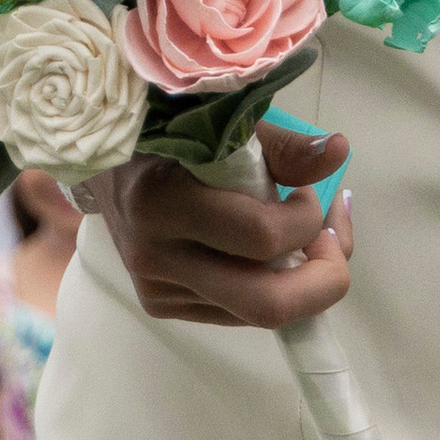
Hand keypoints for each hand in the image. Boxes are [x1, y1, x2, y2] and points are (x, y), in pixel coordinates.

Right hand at [82, 125, 352, 329]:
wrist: (101, 162)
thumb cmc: (168, 131)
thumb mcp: (222, 124)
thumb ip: (282, 146)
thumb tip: (339, 151)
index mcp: (164, 201)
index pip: (262, 237)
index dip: (306, 220)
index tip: (309, 191)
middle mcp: (156, 256)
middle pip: (267, 303)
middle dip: (323, 279)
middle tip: (332, 239)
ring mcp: (157, 289)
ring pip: (257, 315)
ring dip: (302, 281)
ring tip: (309, 237)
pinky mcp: (163, 305)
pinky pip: (237, 313)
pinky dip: (271, 285)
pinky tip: (275, 252)